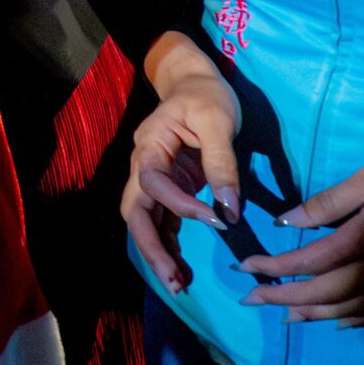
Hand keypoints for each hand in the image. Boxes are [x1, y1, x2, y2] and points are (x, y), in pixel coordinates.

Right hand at [122, 65, 241, 296]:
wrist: (194, 80)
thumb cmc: (206, 95)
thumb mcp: (218, 121)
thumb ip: (222, 164)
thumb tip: (230, 210)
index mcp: (149, 146)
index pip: (154, 184)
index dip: (181, 206)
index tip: (217, 220)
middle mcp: (143, 166)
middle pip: (133, 211)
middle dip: (151, 248)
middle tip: (175, 281)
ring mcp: (154, 179)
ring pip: (143, 221)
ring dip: (157, 252)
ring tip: (179, 284)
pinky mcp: (169, 187)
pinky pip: (161, 220)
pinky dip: (168, 243)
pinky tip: (181, 267)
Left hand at [238, 150, 363, 324]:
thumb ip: (329, 202)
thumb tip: (287, 221)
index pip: (308, 262)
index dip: (274, 268)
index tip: (245, 268)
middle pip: (322, 293)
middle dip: (282, 298)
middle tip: (250, 298)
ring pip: (348, 310)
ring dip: (311, 314)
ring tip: (283, 314)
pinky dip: (351, 319)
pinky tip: (336, 319)